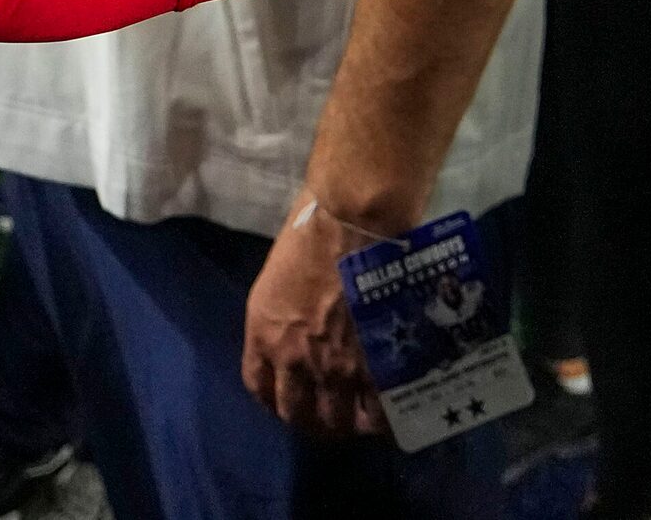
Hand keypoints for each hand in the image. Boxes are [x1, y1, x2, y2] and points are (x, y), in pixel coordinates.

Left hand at [240, 191, 387, 439]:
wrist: (351, 224)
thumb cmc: (309, 236)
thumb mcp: (276, 283)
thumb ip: (283, 319)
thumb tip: (301, 335)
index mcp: (262, 335)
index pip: (259, 388)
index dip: (276, 400)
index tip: (291, 400)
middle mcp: (293, 360)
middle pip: (297, 415)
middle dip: (312, 421)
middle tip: (330, 416)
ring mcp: (336, 368)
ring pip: (337, 422)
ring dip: (348, 425)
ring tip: (362, 420)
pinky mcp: (376, 368)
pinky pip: (379, 416)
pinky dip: (384, 423)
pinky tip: (392, 416)